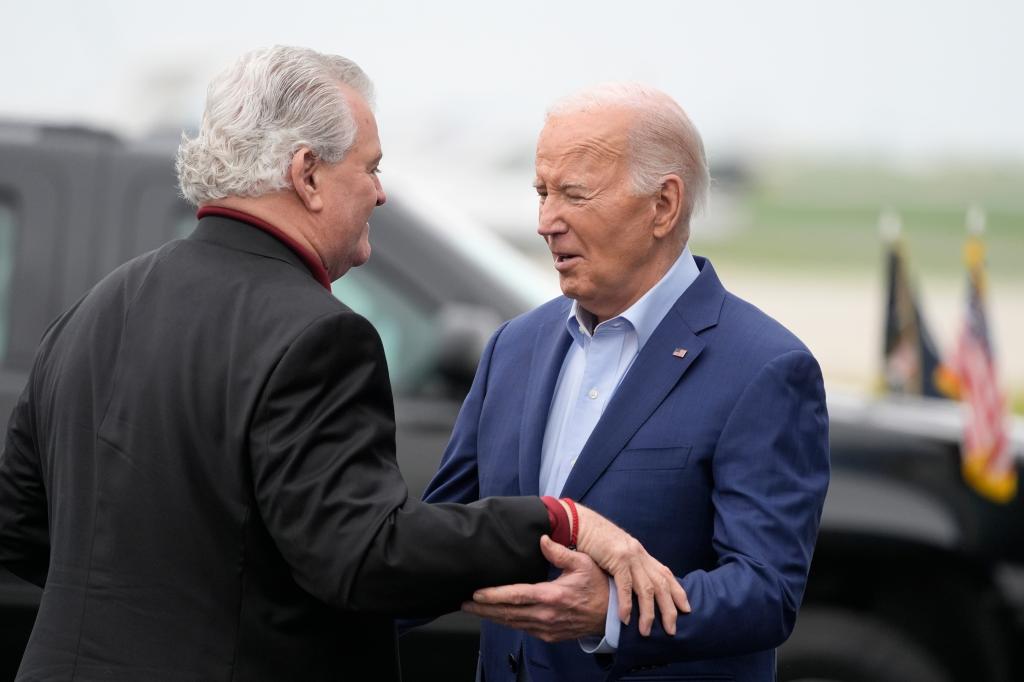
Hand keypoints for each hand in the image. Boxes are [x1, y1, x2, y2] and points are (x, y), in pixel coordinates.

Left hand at [461, 535, 608, 641]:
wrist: (611, 616)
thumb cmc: (598, 586)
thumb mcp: (583, 563)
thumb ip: (560, 552)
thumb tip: (542, 539)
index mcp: (552, 596)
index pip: (516, 596)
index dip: (494, 596)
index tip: (476, 593)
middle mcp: (546, 615)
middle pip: (507, 613)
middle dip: (483, 608)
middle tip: (464, 602)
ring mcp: (547, 628)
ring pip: (512, 623)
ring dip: (491, 616)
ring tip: (473, 609)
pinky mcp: (549, 635)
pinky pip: (522, 629)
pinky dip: (507, 622)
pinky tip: (496, 616)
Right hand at [573, 503, 690, 635]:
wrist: (580, 523)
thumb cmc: (594, 540)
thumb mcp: (615, 552)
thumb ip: (625, 566)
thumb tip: (630, 586)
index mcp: (641, 553)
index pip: (665, 574)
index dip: (678, 591)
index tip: (686, 608)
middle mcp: (639, 554)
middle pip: (661, 585)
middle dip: (669, 609)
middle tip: (672, 630)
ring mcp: (629, 556)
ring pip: (646, 589)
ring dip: (648, 613)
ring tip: (646, 631)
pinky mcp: (616, 558)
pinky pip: (625, 585)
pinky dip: (626, 603)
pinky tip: (625, 618)